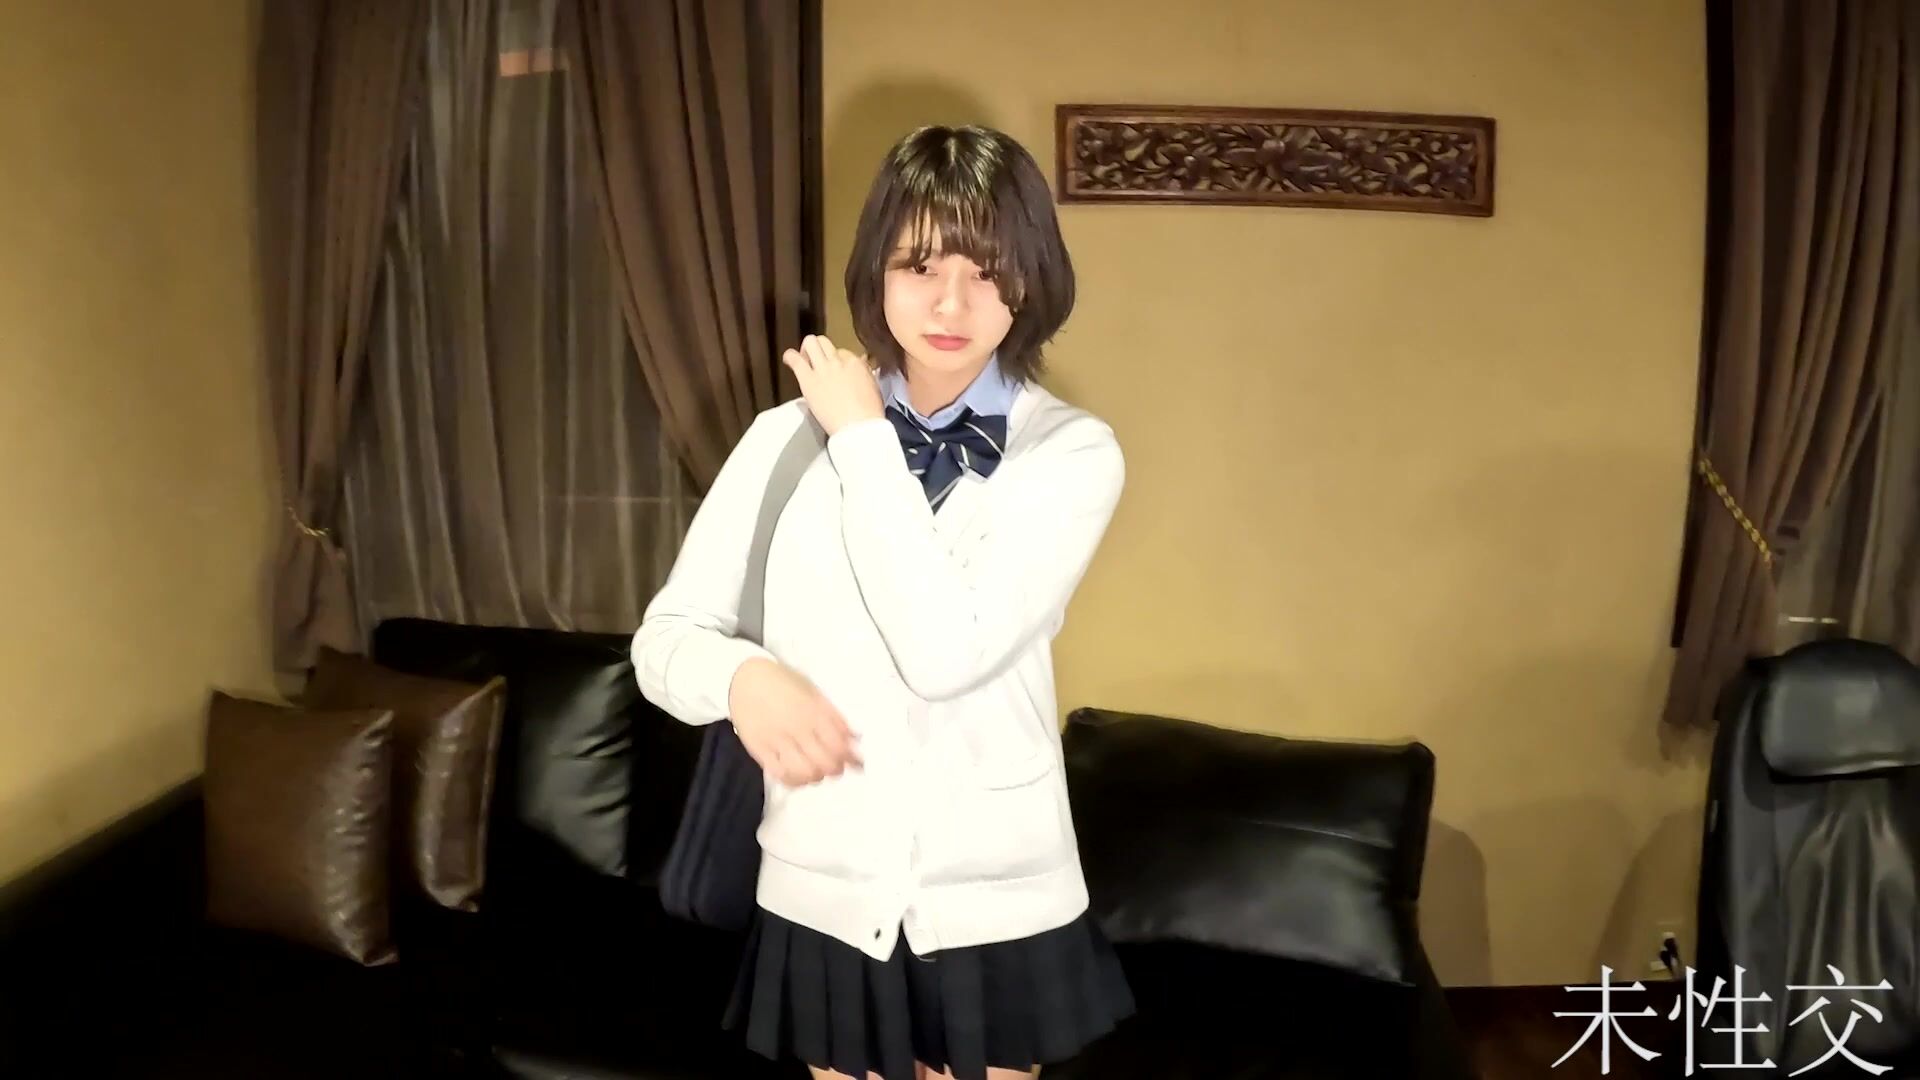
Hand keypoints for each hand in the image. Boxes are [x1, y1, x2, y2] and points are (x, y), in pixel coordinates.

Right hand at [727, 657, 860, 785]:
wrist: (743, 678)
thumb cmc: (781, 682)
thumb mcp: (813, 691)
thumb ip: (835, 716)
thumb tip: (854, 736)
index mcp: (812, 711)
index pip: (839, 745)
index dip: (851, 758)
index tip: (857, 761)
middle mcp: (796, 728)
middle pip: (825, 763)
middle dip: (837, 769)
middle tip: (840, 767)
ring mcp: (777, 741)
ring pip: (805, 773)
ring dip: (817, 776)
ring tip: (820, 771)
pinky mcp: (760, 751)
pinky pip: (780, 775)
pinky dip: (795, 780)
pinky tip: (800, 775)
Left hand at [783, 334, 883, 436]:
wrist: (858, 427)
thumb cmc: (869, 415)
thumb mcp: (874, 389)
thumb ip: (865, 375)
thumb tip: (862, 368)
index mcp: (857, 364)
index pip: (843, 352)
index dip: (837, 361)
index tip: (835, 370)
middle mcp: (839, 362)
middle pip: (826, 343)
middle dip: (820, 349)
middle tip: (817, 361)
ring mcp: (823, 369)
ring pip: (811, 343)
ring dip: (806, 350)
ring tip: (803, 359)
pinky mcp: (808, 379)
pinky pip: (795, 359)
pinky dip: (790, 357)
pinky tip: (788, 360)